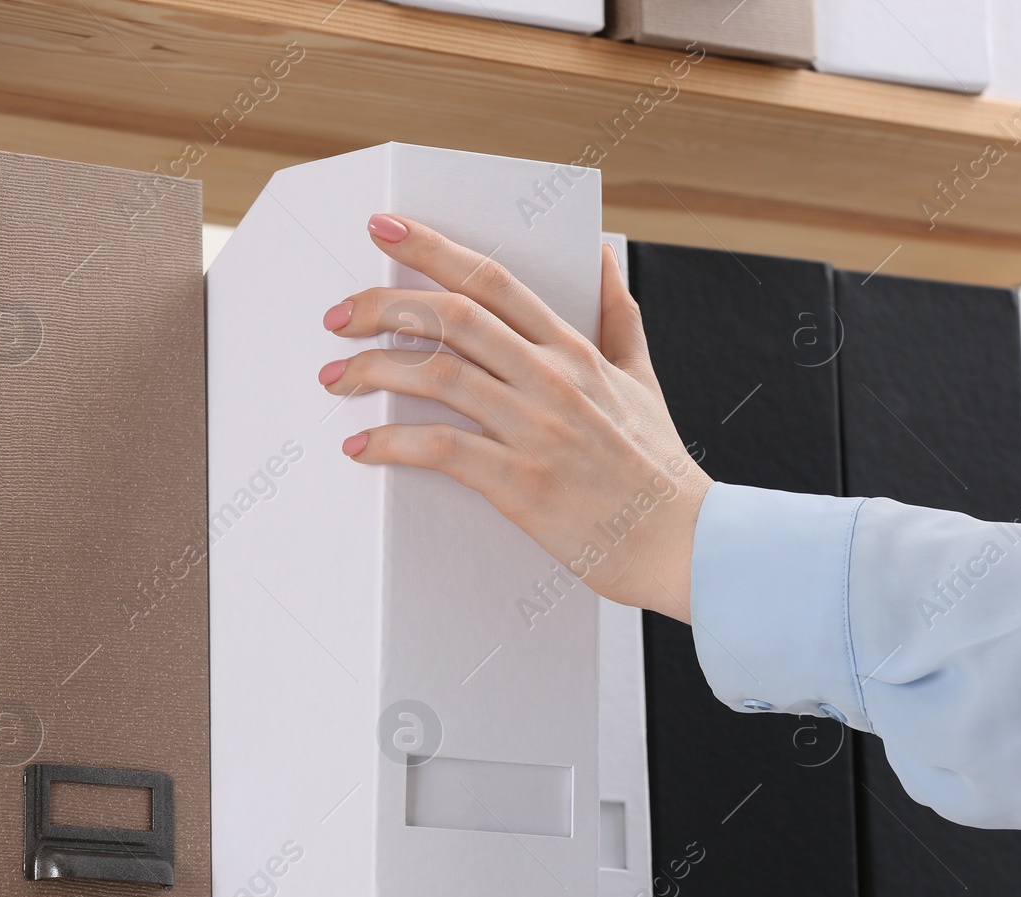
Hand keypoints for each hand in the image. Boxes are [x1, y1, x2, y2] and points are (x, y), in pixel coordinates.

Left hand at [316, 214, 711, 622]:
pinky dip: (392, 443)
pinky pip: (441, 449)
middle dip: (382, 306)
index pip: (493, 279)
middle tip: (338, 315)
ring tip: (337, 379)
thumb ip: (618, 315)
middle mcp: (552, 380)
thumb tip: (605, 253)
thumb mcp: (642, 380)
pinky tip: (361, 446)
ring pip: (438, 374)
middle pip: (452, 317)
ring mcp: (537, 430)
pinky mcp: (522, 484)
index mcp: (574, 351)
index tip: (381, 228)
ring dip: (374, 369)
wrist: (683, 544)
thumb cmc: (658, 469)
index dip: (431, 248)